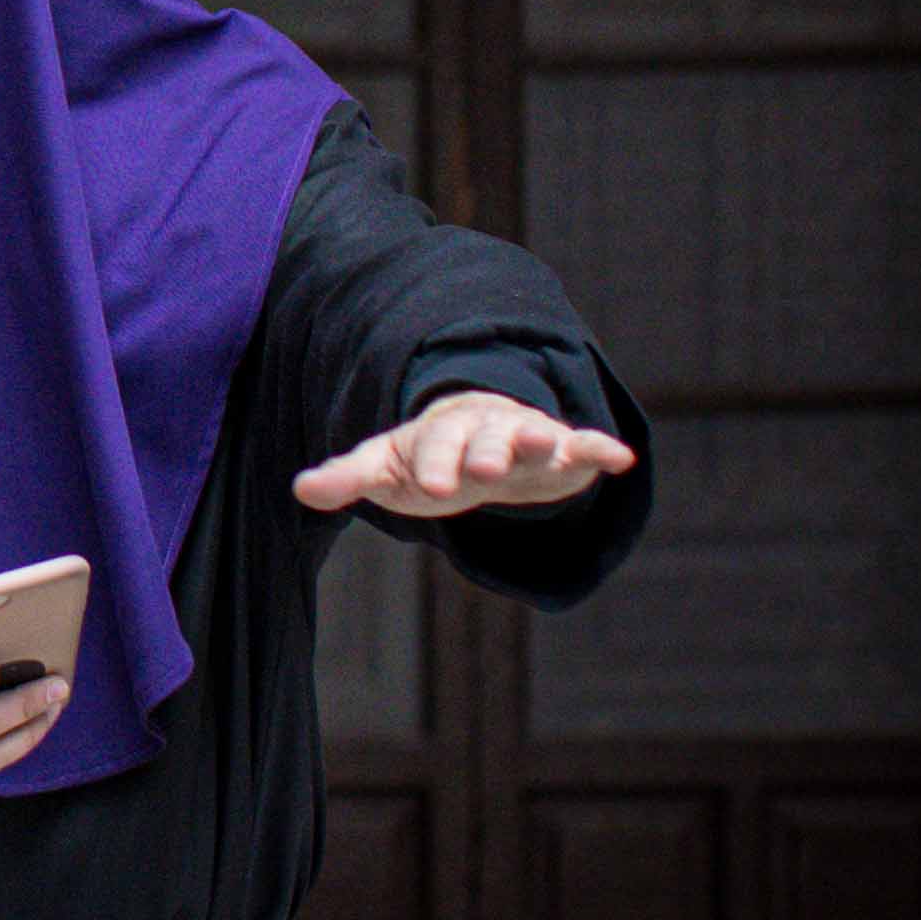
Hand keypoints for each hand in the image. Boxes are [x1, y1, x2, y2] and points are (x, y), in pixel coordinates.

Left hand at [291, 387, 635, 518]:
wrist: (474, 439)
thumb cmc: (426, 458)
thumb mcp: (386, 466)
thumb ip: (348, 476)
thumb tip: (299, 488)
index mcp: (437, 435)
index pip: (432, 449)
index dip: (431, 466)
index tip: (428, 487)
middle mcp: (483, 431)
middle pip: (485, 438)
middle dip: (484, 452)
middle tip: (483, 469)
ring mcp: (525, 439)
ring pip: (534, 435)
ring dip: (542, 440)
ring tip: (555, 444)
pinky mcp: (561, 454)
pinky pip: (583, 447)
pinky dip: (601, 448)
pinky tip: (621, 457)